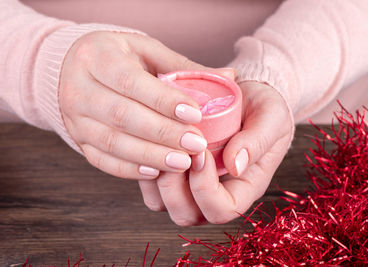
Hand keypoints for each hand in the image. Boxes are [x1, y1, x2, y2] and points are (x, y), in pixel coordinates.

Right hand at [59, 31, 222, 178]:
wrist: (73, 69)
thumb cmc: (118, 58)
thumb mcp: (146, 51)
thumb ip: (182, 66)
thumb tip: (228, 77)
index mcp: (97, 58)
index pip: (131, 81)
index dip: (163, 100)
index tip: (196, 114)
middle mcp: (79, 89)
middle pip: (122, 116)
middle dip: (162, 133)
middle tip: (196, 144)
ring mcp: (75, 118)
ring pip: (112, 142)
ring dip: (150, 155)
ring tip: (183, 163)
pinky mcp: (79, 140)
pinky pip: (101, 160)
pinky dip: (129, 169)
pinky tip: (155, 172)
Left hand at [139, 81, 292, 225]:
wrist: (246, 97)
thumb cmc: (263, 109)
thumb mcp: (271, 118)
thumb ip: (257, 141)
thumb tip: (235, 165)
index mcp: (243, 188)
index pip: (222, 210)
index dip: (206, 188)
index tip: (202, 153)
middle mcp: (214, 193)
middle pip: (186, 215)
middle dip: (174, 187)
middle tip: (177, 151)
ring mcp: (190, 186)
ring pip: (162, 204)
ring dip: (157, 178)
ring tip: (162, 146)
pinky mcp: (173, 172)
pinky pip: (149, 185)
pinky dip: (145, 168)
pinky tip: (152, 143)